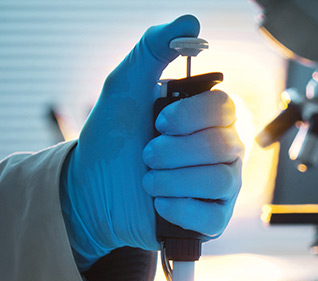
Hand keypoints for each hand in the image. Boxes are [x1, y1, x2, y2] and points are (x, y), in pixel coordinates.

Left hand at [61, 15, 243, 269]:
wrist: (90, 191)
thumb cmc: (112, 138)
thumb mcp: (125, 85)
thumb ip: (154, 48)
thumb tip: (191, 21)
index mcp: (210, 118)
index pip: (227, 108)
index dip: (192, 116)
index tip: (159, 121)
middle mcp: (224, 150)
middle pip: (224, 146)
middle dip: (175, 152)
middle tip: (146, 154)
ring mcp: (222, 187)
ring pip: (220, 180)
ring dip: (172, 180)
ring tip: (147, 180)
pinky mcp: (213, 221)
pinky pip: (212, 216)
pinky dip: (177, 208)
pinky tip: (157, 204)